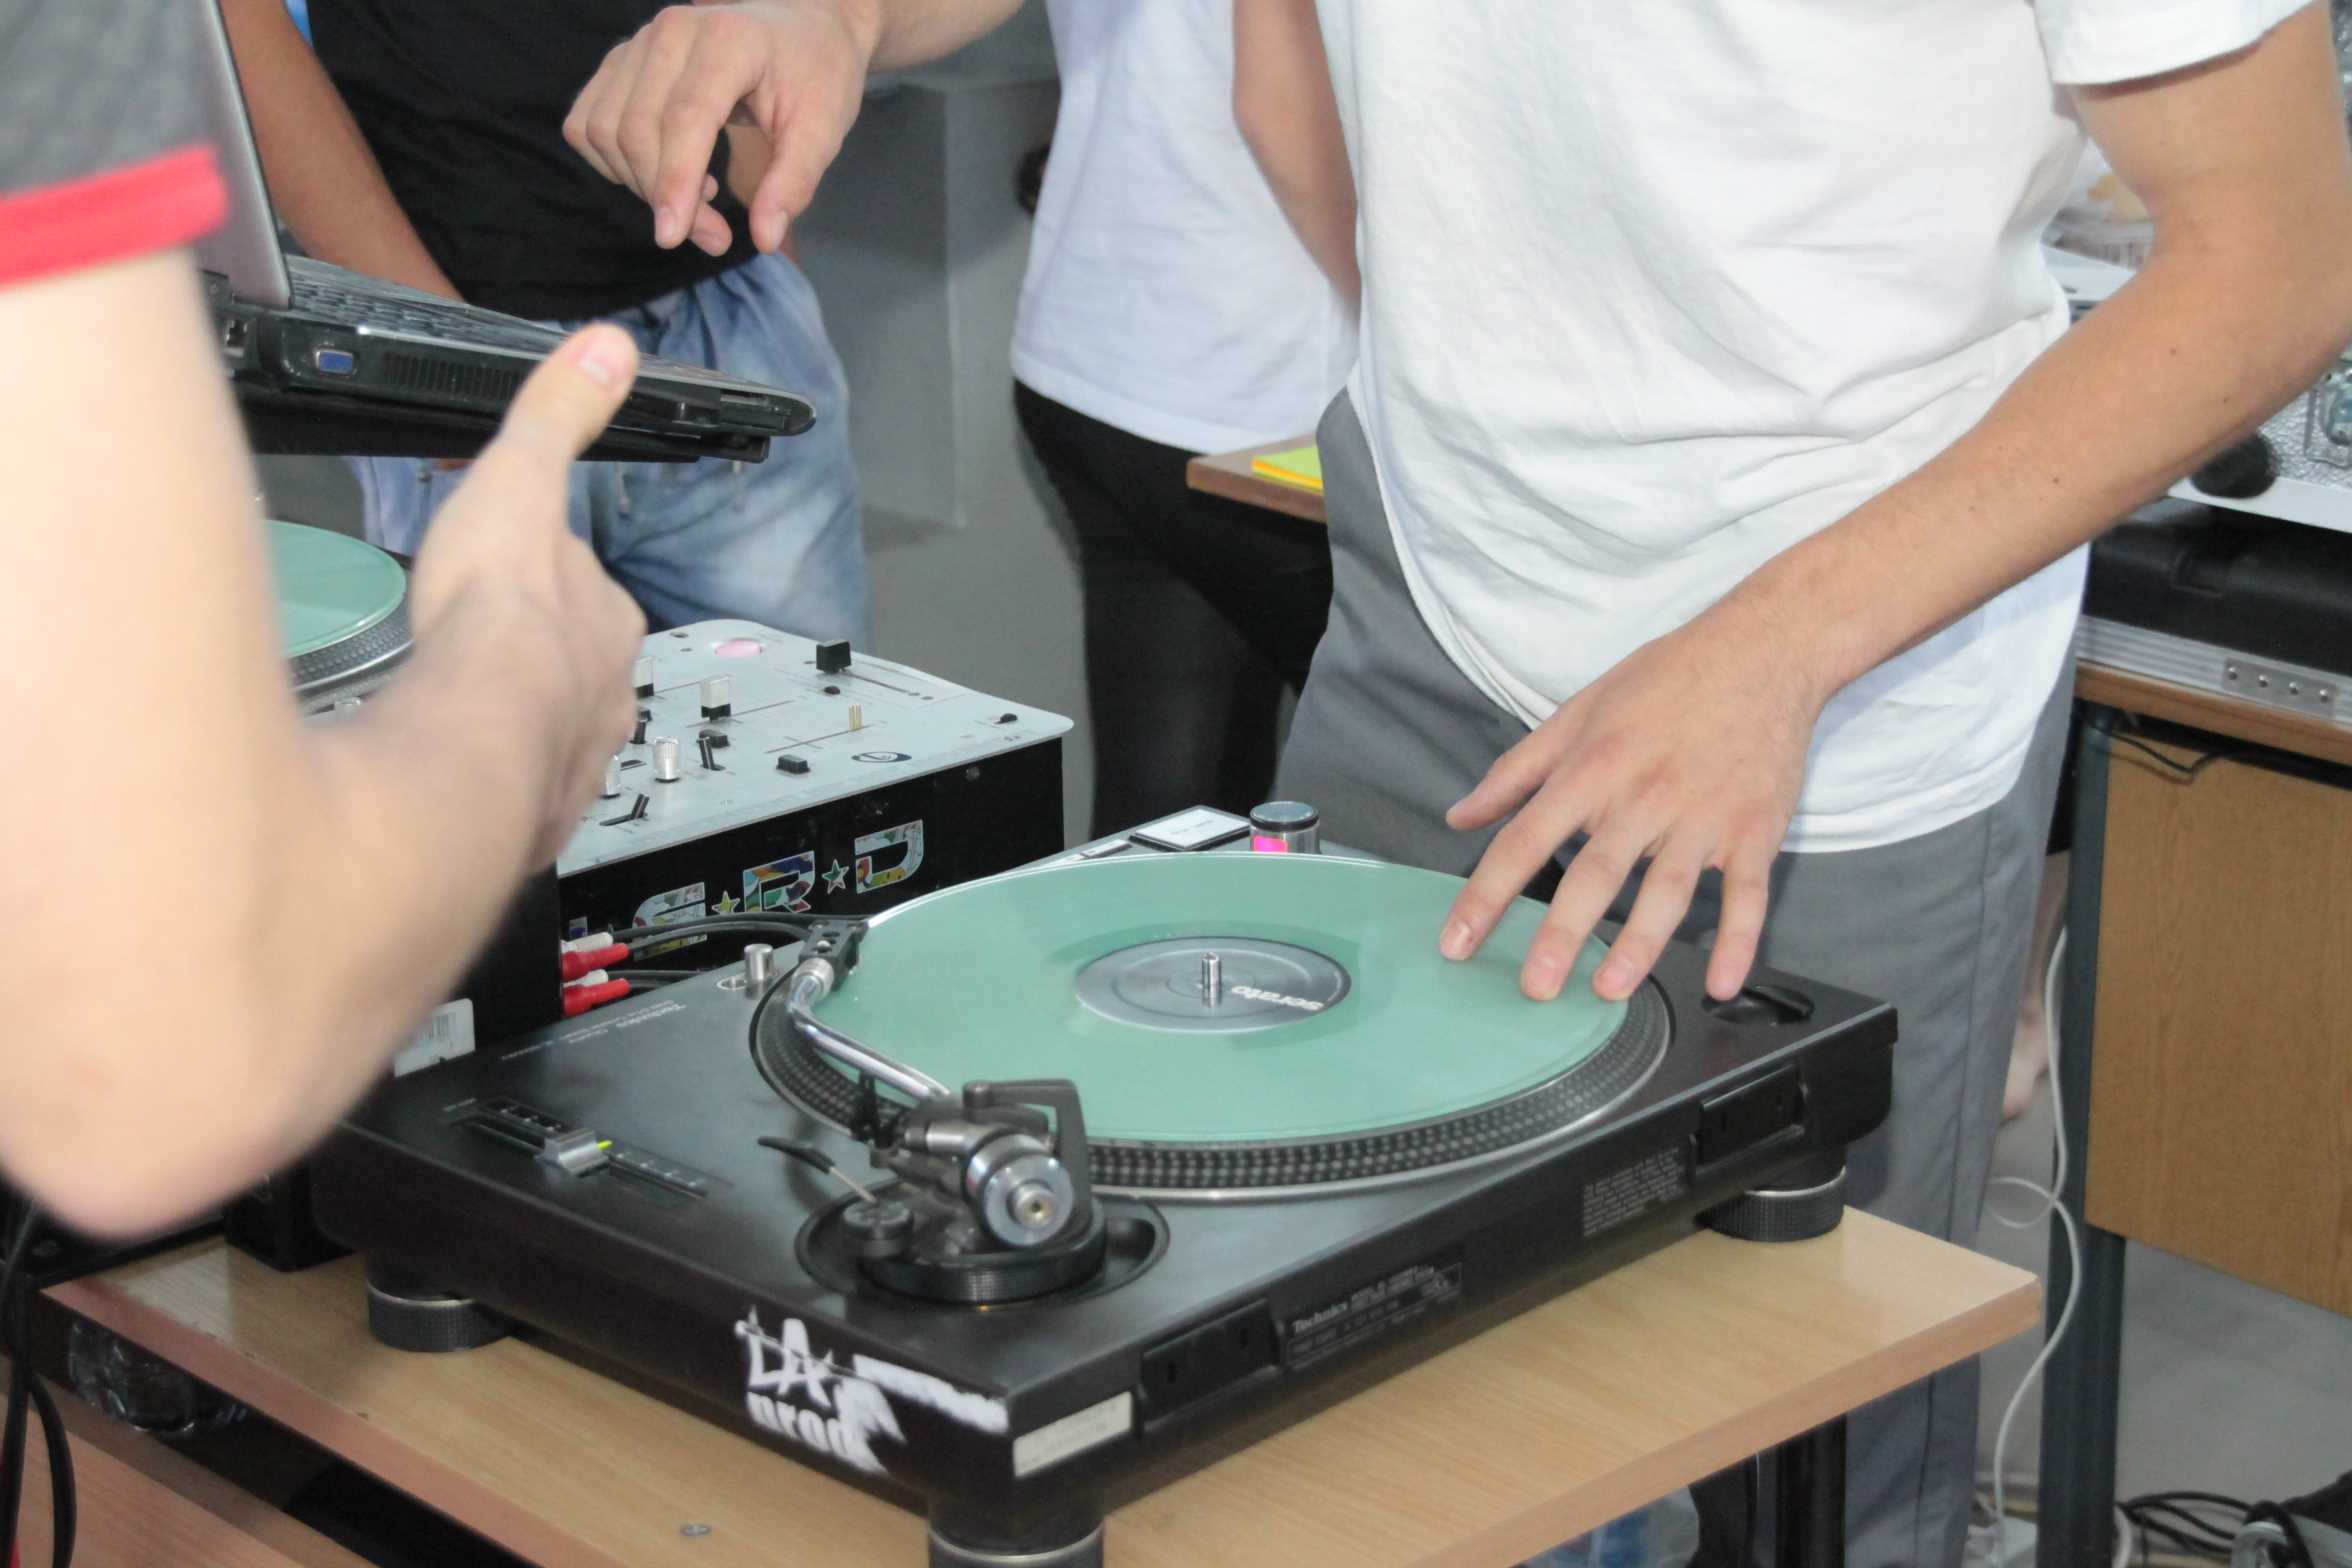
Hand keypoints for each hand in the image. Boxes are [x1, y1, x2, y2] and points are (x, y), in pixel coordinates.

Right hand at [406, 326, 648, 863]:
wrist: (476, 732)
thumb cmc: (497, 615)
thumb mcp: (524, 481)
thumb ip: (558, 415)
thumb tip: (609, 347)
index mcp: (608, 621)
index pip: (587, 592)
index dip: (551, 583)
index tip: (516, 581)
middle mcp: (608, 694)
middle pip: (575, 666)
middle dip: (538, 658)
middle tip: (487, 650)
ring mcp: (575, 758)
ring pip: (552, 731)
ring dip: (520, 721)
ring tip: (472, 711)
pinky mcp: (535, 814)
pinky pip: (518, 791)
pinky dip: (494, 778)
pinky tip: (460, 771)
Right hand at [564, 0, 877, 255]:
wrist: (801, 24)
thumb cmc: (815, 74)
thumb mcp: (823, 128)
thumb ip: (794, 182)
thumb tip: (765, 239)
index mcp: (728, 40)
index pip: (685, 118)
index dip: (675, 181)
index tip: (673, 237)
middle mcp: (672, 31)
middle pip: (639, 130)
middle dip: (667, 197)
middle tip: (716, 237)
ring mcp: (638, 42)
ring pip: (606, 130)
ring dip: (640, 184)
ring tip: (700, 196)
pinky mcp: (619, 61)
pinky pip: (588, 124)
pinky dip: (614, 163)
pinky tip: (664, 172)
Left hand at [1439, 603, 1826, 1003]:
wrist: (1764, 649)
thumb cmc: (1664, 680)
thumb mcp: (1578, 712)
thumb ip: (1516, 772)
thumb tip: (1459, 817)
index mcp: (1594, 766)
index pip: (1526, 839)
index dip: (1486, 894)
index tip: (1456, 944)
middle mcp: (1646, 795)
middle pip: (1597, 872)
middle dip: (1562, 932)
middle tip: (1535, 987)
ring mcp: (1704, 815)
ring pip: (1670, 889)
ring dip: (1641, 943)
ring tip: (1609, 989)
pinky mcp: (1755, 829)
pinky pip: (1749, 894)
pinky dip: (1739, 941)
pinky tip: (1722, 985)